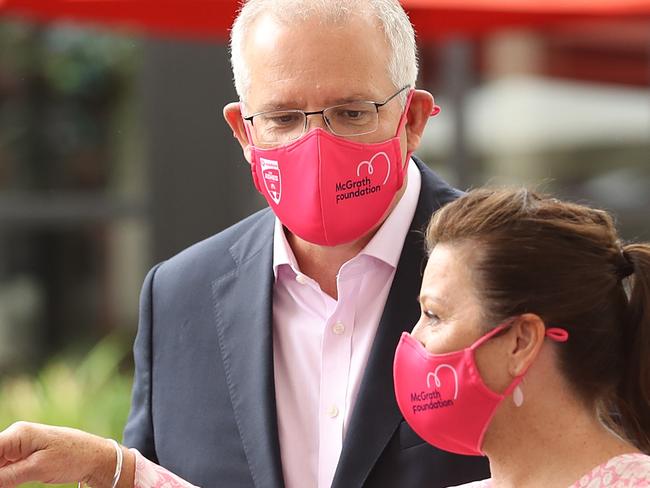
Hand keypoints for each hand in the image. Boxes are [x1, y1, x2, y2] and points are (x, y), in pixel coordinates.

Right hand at [0, 421, 121, 486]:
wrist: (96, 456)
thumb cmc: (72, 458)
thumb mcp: (38, 469)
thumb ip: (7, 476)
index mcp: (18, 433)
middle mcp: (17, 436)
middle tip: (5, 482)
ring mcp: (21, 446)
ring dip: (0, 475)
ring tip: (17, 477)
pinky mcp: (25, 456)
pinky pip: (6, 467)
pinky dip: (4, 477)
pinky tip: (8, 482)